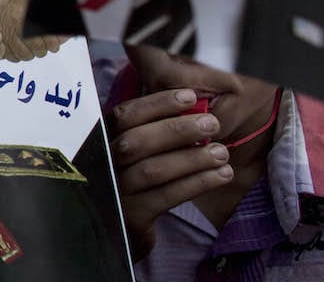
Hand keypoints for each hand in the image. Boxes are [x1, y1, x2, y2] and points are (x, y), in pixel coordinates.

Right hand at [110, 88, 233, 260]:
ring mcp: (114, 191)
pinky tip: (221, 175)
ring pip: (153, 170)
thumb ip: (155, 125)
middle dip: (177, 130)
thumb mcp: (137, 149)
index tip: (191, 96)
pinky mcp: (131, 217)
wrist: (125, 227)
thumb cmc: (137, 178)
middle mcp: (101, 163)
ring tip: (222, 152)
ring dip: (192, 158)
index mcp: (101, 139)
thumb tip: (194, 101)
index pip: (124, 115)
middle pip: (135, 142)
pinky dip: (197, 183)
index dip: (157, 104)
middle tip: (212, 124)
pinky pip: (166, 196)